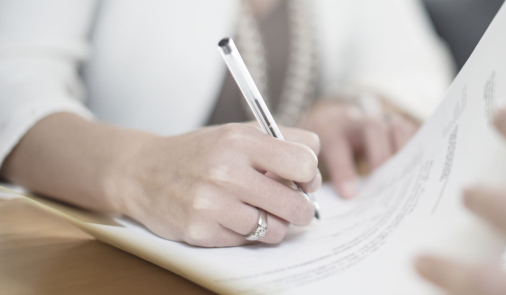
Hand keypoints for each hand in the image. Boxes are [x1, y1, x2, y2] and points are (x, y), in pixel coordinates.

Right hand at [109, 123, 320, 246]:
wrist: (141, 172)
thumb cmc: (200, 153)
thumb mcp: (237, 134)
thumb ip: (278, 145)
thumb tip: (314, 176)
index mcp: (240, 140)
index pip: (305, 161)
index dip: (310, 174)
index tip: (303, 179)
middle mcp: (226, 170)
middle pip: (297, 203)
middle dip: (302, 208)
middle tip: (295, 207)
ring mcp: (212, 203)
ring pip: (276, 229)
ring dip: (276, 225)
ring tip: (262, 213)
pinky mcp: (201, 230)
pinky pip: (248, 241)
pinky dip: (248, 233)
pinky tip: (233, 218)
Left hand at [299, 100, 417, 198]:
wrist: (335, 120)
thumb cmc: (328, 149)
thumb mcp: (319, 160)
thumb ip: (327, 179)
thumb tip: (339, 208)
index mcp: (331, 129)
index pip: (337, 146)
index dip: (344, 171)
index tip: (350, 196)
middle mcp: (358, 120)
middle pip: (373, 129)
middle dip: (380, 157)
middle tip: (385, 187)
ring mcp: (380, 118)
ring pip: (396, 127)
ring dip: (402, 153)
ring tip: (407, 180)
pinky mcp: (397, 124)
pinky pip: (412, 132)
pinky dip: (418, 149)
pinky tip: (421, 171)